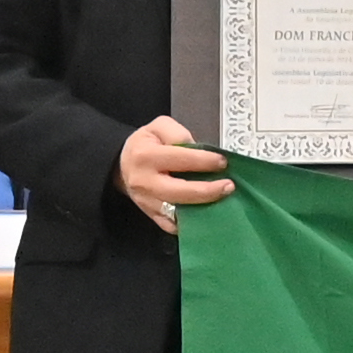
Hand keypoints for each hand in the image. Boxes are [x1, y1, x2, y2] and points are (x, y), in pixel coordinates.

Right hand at [115, 115, 231, 233]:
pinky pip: (174, 225)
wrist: (123, 166)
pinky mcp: (152, 217)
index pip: (181, 159)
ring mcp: (147, 203)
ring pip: (178, 212)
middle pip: (180, 192)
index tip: (222, 162)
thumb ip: (178, 134)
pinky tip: (209, 213)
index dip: (205, 161)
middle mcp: (145, 182)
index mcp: (146, 156)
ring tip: (222, 200)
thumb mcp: (158, 127)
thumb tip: (198, 149)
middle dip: (208, 191)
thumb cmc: (145, 145)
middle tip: (228, 186)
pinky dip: (192, 223)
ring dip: (203, 208)